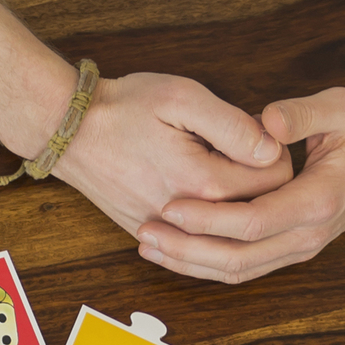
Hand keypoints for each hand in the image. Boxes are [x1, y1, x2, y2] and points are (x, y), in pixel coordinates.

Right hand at [40, 70, 286, 250]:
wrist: (66, 130)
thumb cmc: (122, 108)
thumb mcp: (182, 98)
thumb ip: (232, 125)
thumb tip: (271, 149)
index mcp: (202, 182)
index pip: (275, 181)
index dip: (278, 153)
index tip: (260, 132)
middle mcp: (186, 218)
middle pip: (257, 212)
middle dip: (264, 182)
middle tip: (247, 148)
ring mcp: (165, 232)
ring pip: (228, 235)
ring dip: (240, 207)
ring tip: (229, 172)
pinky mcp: (148, 234)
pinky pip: (197, 246)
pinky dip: (213, 227)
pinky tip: (210, 202)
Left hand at [134, 86, 344, 282]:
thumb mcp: (340, 108)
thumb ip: (302, 114)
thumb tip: (267, 121)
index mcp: (318, 201)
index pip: (254, 222)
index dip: (209, 219)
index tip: (170, 206)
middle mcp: (309, 235)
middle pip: (239, 257)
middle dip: (188, 249)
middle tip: (145, 231)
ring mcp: (300, 248)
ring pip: (238, 271)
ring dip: (190, 263)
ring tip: (147, 244)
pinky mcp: (289, 251)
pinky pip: (243, 268)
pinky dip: (205, 264)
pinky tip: (173, 251)